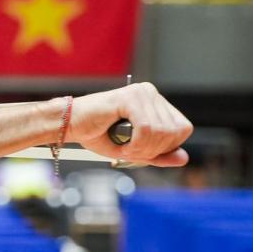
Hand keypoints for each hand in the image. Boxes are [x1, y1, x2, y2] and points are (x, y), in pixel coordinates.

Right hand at [67, 82, 192, 166]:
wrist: (68, 125)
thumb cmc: (96, 134)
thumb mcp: (133, 149)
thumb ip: (158, 154)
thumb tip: (183, 158)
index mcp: (154, 102)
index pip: (182, 128)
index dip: (167, 147)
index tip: (142, 152)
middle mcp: (150, 93)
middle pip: (174, 132)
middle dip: (153, 150)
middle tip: (130, 152)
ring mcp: (141, 93)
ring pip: (161, 132)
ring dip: (142, 149)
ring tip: (124, 150)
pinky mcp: (129, 98)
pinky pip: (146, 129)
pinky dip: (136, 145)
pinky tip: (122, 147)